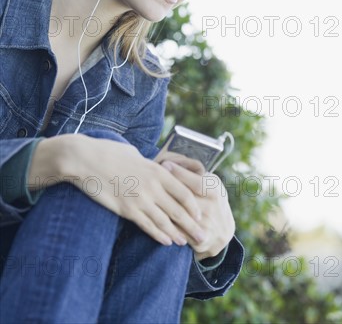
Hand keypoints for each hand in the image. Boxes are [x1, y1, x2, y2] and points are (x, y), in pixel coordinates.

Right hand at [61, 134, 206, 247]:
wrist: (85, 159)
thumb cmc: (108, 152)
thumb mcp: (134, 154)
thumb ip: (148, 165)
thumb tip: (153, 168)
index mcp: (157, 171)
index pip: (184, 192)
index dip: (194, 206)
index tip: (200, 214)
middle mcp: (152, 186)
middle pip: (179, 210)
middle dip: (192, 225)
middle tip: (203, 236)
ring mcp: (140, 199)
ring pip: (165, 221)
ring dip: (177, 234)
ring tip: (186, 242)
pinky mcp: (126, 209)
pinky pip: (147, 226)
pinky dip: (158, 235)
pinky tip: (166, 242)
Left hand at [160, 159, 235, 259]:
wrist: (222, 231)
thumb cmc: (212, 200)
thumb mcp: (211, 184)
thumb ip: (196, 173)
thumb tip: (174, 161)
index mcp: (215, 190)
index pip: (196, 181)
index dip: (180, 173)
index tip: (165, 165)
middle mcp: (212, 207)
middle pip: (185, 199)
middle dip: (167, 189)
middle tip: (151, 179)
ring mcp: (206, 225)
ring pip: (179, 215)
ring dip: (162, 207)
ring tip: (149, 197)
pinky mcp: (200, 240)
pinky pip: (177, 232)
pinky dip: (165, 225)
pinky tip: (153, 217)